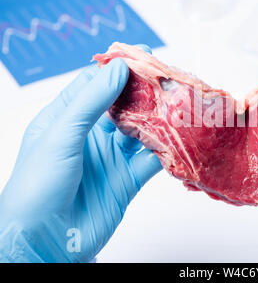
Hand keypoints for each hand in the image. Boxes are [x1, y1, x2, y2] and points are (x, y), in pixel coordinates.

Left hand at [0, 45, 161, 262]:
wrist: (44, 241)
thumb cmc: (37, 186)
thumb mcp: (60, 135)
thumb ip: (90, 101)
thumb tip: (118, 68)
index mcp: (68, 118)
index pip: (96, 84)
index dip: (119, 69)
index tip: (142, 56)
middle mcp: (92, 134)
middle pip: (124, 104)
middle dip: (145, 91)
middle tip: (168, 78)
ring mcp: (111, 156)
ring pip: (142, 130)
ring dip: (160, 119)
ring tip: (179, 104)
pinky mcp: (127, 179)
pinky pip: (152, 160)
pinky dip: (166, 150)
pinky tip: (178, 139)